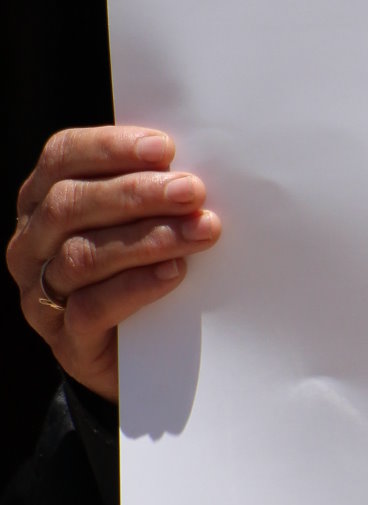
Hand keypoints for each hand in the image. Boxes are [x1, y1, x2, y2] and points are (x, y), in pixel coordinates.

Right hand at [7, 127, 221, 402]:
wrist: (138, 356)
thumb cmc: (142, 267)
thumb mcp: (139, 221)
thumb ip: (151, 191)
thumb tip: (191, 166)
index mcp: (42, 200)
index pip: (62, 157)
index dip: (110, 148)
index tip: (164, 148)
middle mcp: (30, 243)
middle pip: (69, 205)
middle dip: (136, 193)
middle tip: (192, 191)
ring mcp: (42, 293)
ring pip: (82, 256)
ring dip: (148, 239)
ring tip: (200, 232)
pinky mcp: (65, 339)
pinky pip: (92, 308)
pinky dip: (137, 286)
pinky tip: (175, 273)